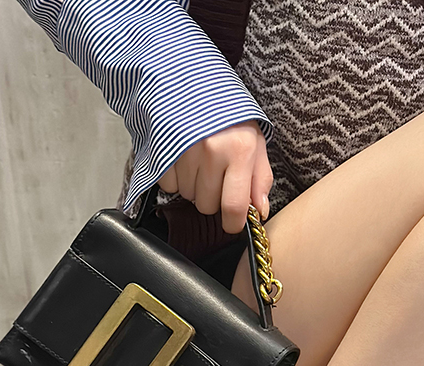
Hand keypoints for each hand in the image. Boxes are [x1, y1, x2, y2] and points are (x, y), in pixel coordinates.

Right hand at [158, 119, 272, 232]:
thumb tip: (260, 211)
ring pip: (188, 196)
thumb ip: (261, 179)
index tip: (232, 224)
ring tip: (201, 165)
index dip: (233, 224)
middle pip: (207, 205)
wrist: (195, 81)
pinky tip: (185, 163)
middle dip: (214, 200)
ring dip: (195, 188)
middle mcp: (211, 151)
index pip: (234, 206)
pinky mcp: (163, 147)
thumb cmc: (230, 115)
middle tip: (217, 179)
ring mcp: (184, 149)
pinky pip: (168, 184)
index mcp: (239, 151)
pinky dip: (176, 180)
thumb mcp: (255, 143)